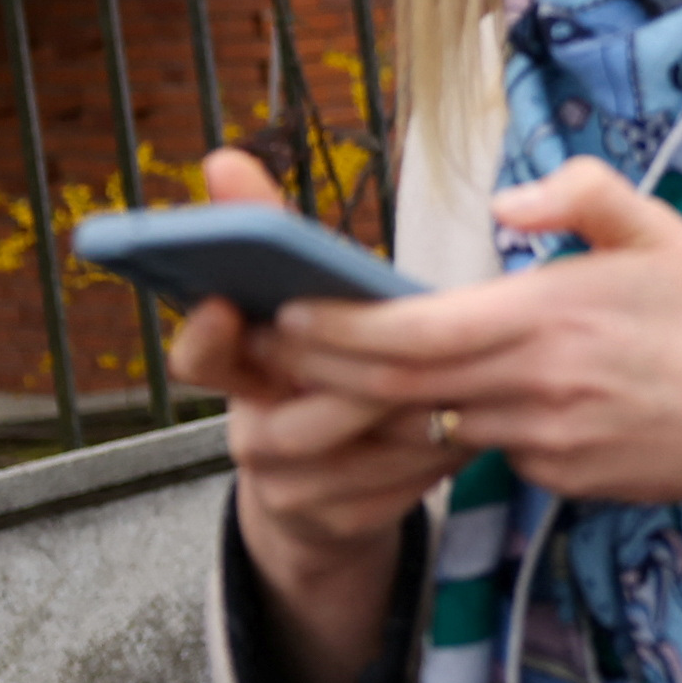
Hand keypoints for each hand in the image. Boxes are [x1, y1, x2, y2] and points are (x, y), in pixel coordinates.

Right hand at [169, 152, 478, 682]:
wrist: (345, 496)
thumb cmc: (341, 372)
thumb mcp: (316, 306)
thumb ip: (274, 234)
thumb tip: (222, 158)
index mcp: (245, 373)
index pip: (201, 358)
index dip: (207, 335)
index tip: (227, 304)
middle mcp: (254, 431)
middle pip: (290, 415)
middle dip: (359, 382)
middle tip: (417, 349)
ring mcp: (291, 486)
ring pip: (359, 448)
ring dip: (418, 416)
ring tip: (474, 382)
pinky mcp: (340, 523)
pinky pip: (398, 487)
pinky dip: (441, 453)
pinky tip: (480, 425)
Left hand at [265, 157, 681, 517]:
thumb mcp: (664, 232)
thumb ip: (584, 194)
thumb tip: (508, 202)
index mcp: (550, 317)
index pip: (412, 330)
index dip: (336, 326)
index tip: (285, 308)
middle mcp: (536, 386)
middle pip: (394, 386)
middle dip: (316, 370)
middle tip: (264, 348)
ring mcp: (544, 441)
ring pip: (431, 423)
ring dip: (371, 406)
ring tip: (319, 380)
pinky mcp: (558, 478)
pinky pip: (487, 449)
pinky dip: (459, 426)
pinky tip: (449, 407)